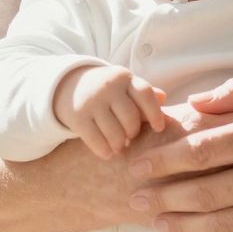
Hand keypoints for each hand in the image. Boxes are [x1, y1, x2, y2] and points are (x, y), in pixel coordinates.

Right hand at [53, 63, 168, 158]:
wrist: (69, 86)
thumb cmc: (107, 91)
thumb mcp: (124, 86)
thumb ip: (144, 94)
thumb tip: (163, 99)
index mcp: (124, 78)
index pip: (145, 94)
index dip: (155, 113)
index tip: (159, 128)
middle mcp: (108, 87)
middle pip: (131, 118)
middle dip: (133, 132)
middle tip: (130, 138)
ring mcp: (92, 101)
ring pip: (115, 133)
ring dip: (119, 144)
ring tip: (119, 146)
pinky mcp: (77, 116)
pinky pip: (96, 140)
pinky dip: (104, 150)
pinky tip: (107, 153)